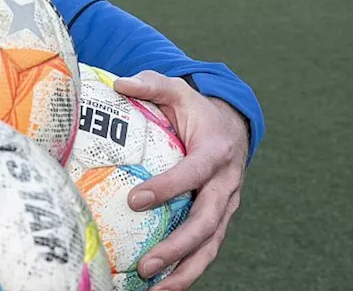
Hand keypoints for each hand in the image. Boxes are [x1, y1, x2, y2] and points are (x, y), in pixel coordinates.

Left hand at [113, 71, 249, 290]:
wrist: (233, 126)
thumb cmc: (195, 110)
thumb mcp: (177, 90)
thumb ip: (151, 84)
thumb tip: (119, 82)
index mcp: (215, 152)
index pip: (193, 174)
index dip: (168, 188)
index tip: (135, 200)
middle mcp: (226, 185)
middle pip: (207, 223)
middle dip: (178, 247)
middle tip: (146, 264)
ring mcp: (226, 207)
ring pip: (211, 245)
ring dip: (185, 271)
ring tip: (154, 289)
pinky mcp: (219, 220)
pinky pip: (206, 250)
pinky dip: (187, 271)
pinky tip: (160, 288)